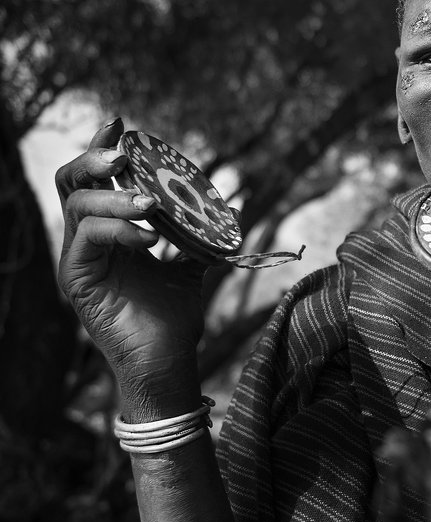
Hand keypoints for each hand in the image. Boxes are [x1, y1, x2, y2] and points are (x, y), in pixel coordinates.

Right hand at [55, 118, 209, 412]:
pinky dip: (119, 231)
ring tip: (151, 204)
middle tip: (123, 153)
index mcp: (109, 232)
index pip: (97, 180)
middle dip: (96, 159)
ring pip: (78, 206)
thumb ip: (198, 238)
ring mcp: (78, 258)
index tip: (122, 124)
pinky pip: (87, 239)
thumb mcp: (190, 267)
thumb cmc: (173, 318)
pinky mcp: (76, 279)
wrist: (168, 360)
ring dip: (115, 198)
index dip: (104, 147)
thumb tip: (231, 210)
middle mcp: (87, 240)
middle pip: (73, 182)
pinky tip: (149, 237)